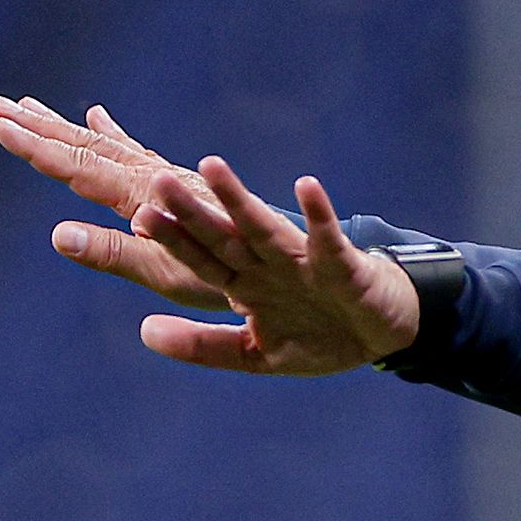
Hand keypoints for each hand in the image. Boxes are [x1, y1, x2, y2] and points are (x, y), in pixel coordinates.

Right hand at [0, 96, 228, 309]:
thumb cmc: (233, 274)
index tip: (0, 125)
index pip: (82, 167)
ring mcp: (172, 179)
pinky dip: (114, 134)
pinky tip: (103, 120)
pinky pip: (138, 153)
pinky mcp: (187, 186)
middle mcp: (156, 179)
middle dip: (45, 129)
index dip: (40, 149)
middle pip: (92, 148)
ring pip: (111, 146)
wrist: (294, 264)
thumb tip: (58, 233)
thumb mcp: (167, 272)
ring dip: (70, 128)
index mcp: (145, 197)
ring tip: (34, 108)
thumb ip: (114, 253)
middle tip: (1, 104)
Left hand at [133, 156, 419, 374]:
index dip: (172, 242)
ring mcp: (303, 263)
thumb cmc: (321, 338)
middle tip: (158, 182)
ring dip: (237, 200)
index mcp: (246, 287)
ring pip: (263, 228)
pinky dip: (318, 214)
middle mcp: (268, 268)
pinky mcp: (341, 264)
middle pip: (223, 237)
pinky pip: (328, 237)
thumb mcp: (257, 354)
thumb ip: (203, 346)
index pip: (201, 260)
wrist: (383, 335)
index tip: (137, 219)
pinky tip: (306, 186)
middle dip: (192, 213)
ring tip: (210, 166)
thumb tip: (144, 331)